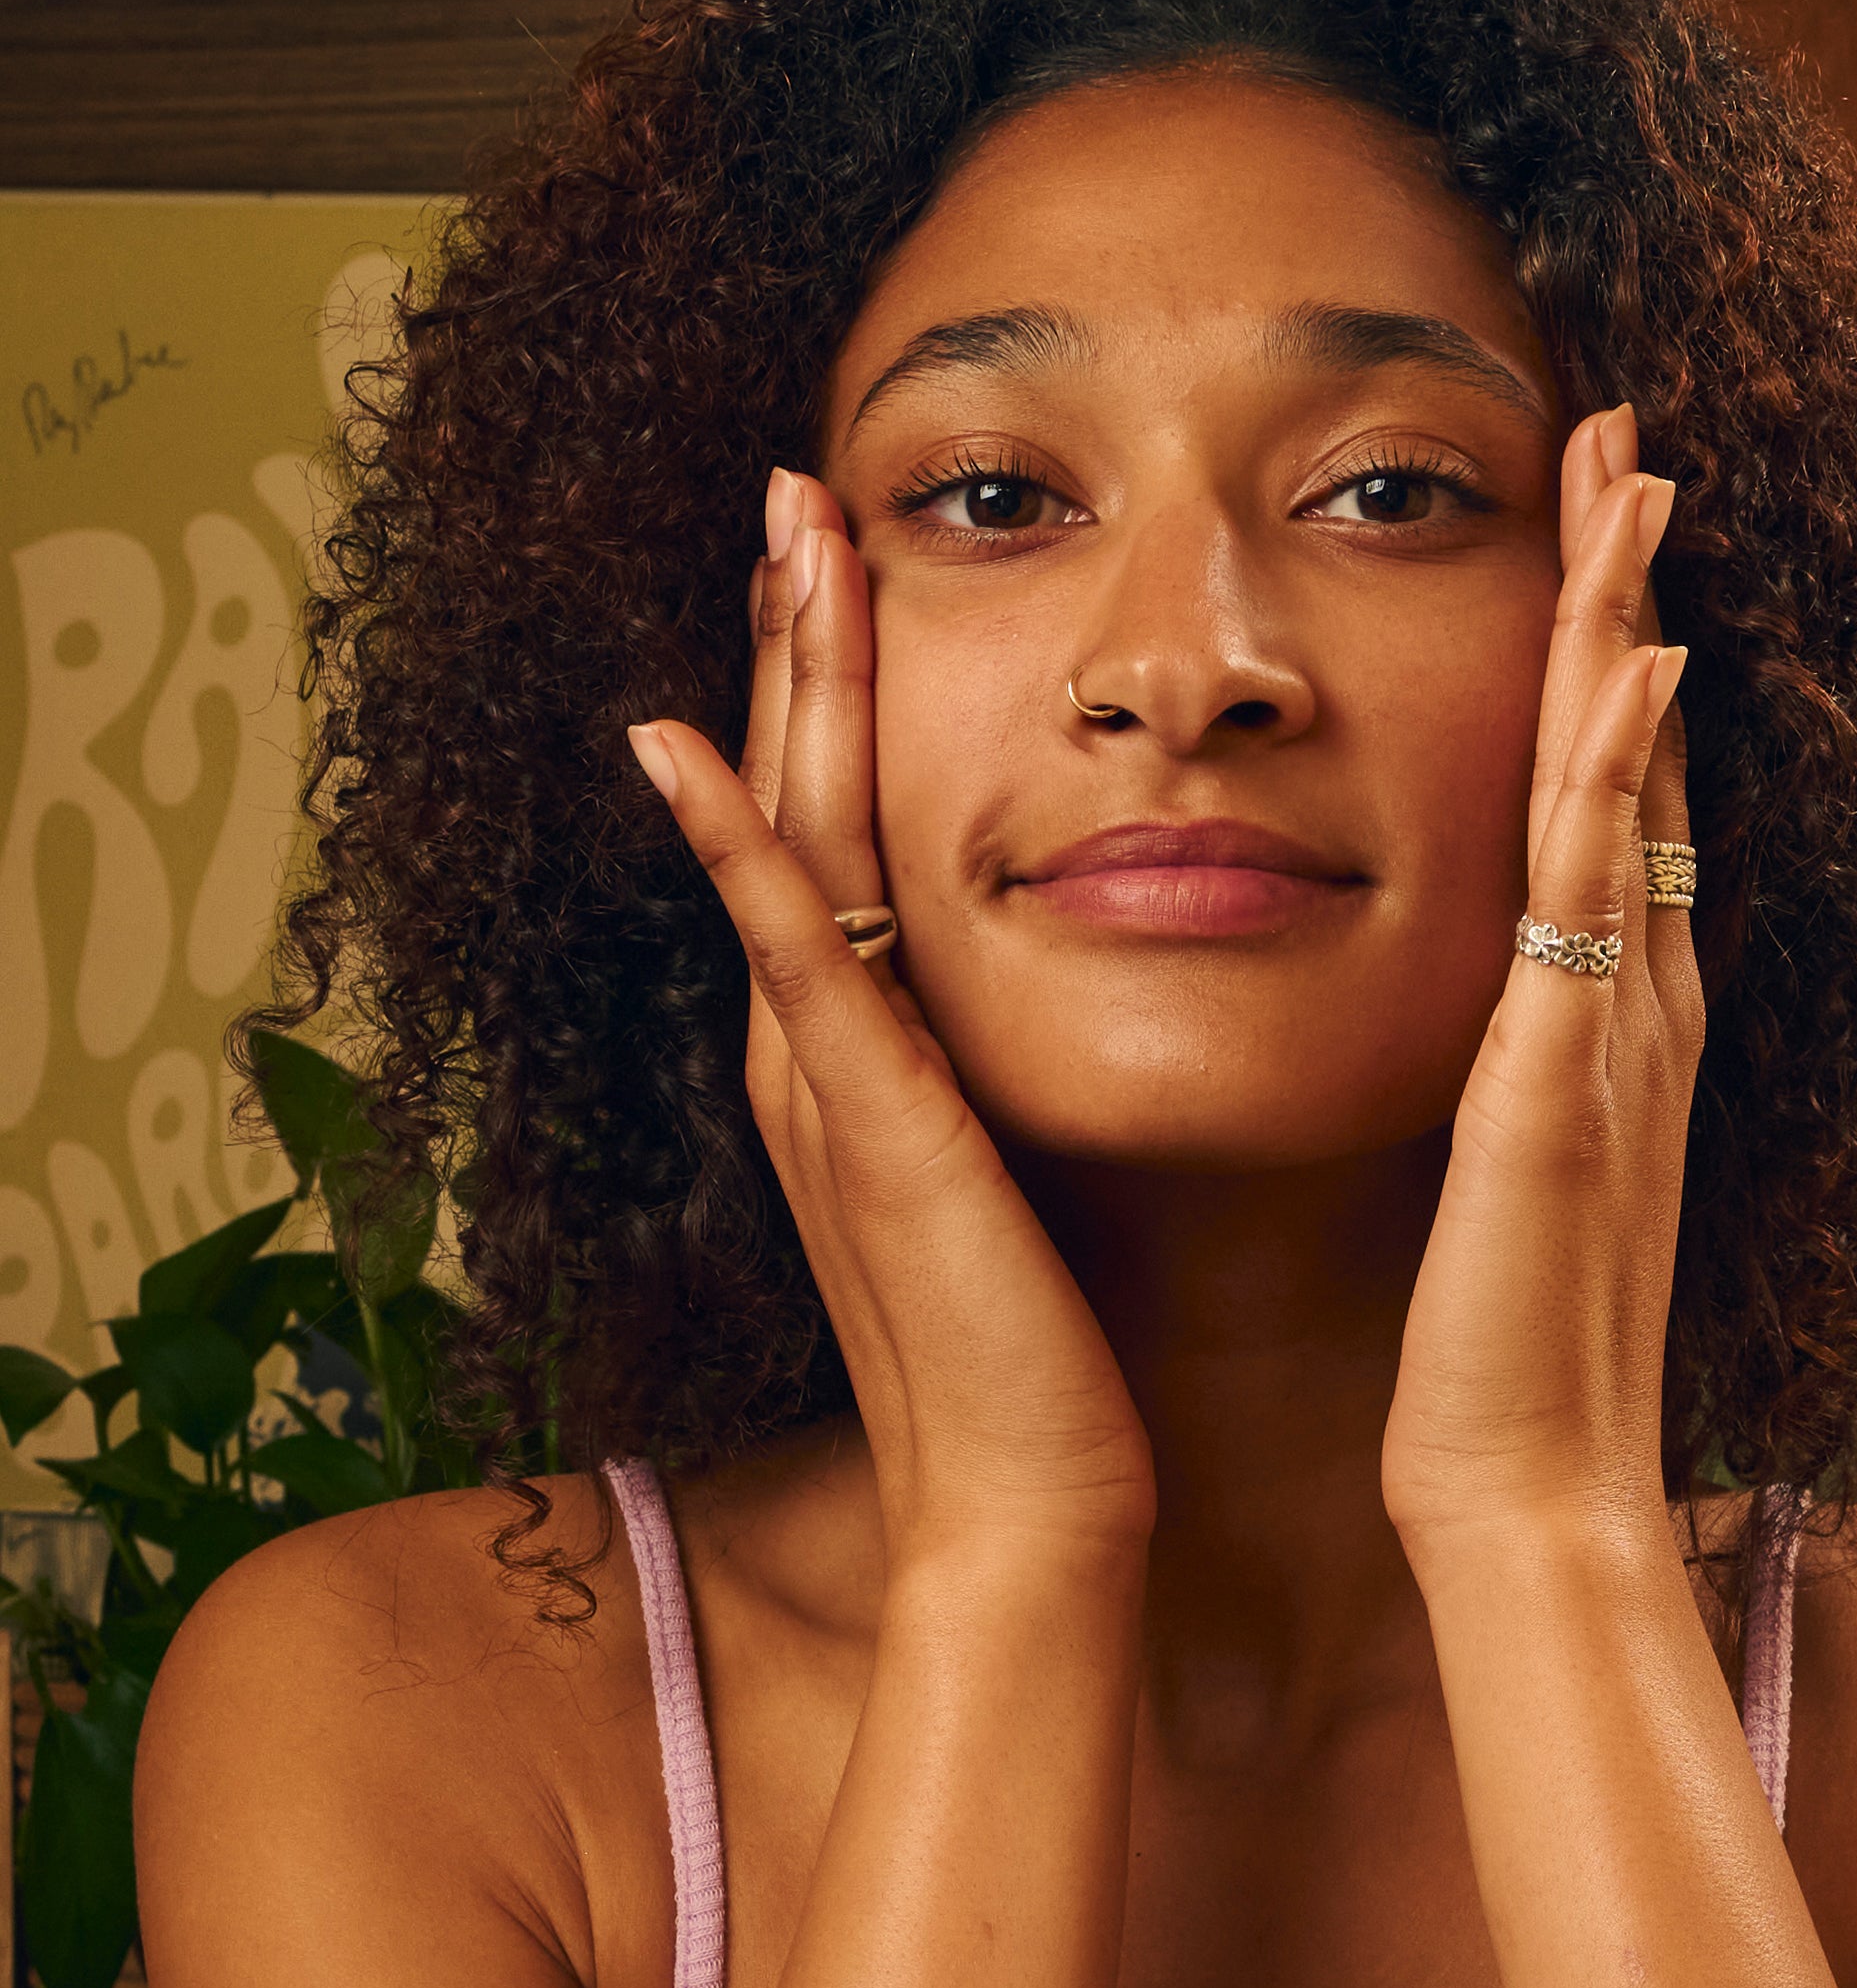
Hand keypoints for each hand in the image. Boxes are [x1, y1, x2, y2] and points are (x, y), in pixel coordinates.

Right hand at [628, 469, 1154, 1562]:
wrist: (1027, 1498)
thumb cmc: (1035, 1336)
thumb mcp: (1005, 1157)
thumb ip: (984, 1060)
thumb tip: (1043, 963)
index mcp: (859, 1042)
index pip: (836, 824)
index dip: (833, 687)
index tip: (853, 554)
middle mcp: (816, 1041)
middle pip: (798, 795)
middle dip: (796, 639)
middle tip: (798, 488)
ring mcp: (822, 1077)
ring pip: (790, 837)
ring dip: (780, 683)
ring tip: (779, 538)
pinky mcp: (863, 1123)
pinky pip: (787, 956)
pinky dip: (733, 848)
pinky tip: (682, 743)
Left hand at [1381, 406, 1703, 1547]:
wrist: (1522, 1484)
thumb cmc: (1494, 1334)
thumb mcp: (1503, 1160)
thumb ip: (1508, 1061)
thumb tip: (1483, 992)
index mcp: (1604, 1014)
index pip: (1615, 796)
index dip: (1611, 657)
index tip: (1592, 534)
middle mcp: (1634, 997)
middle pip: (1641, 751)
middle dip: (1631, 592)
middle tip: (1628, 443)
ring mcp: (1614, 1031)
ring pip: (1632, 787)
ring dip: (1631, 628)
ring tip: (1635, 485)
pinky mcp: (1565, 1082)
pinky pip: (1598, 899)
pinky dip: (1619, 777)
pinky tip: (1633, 668)